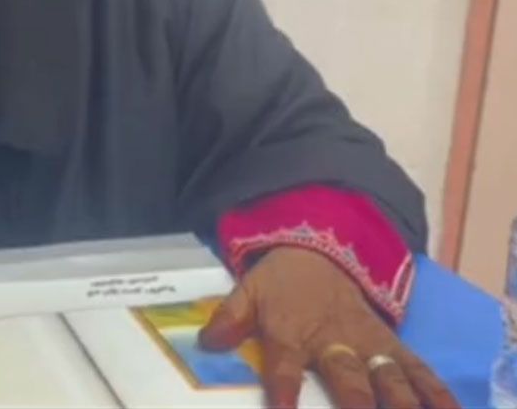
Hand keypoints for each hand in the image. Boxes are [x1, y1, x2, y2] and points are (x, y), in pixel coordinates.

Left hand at [198, 248, 459, 408]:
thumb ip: (228, 318)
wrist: (320, 250)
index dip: (286, 390)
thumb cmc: (280, 284)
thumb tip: (207, 342)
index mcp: (291, 332)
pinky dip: (435, 393)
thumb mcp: (247, 293)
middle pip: (349, 379)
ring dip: (401, 404)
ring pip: (390, 378)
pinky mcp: (392, 343)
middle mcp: (333, 342)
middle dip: (358, 407)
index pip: (286, 366)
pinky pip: (417, 371)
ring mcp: (367, 344)